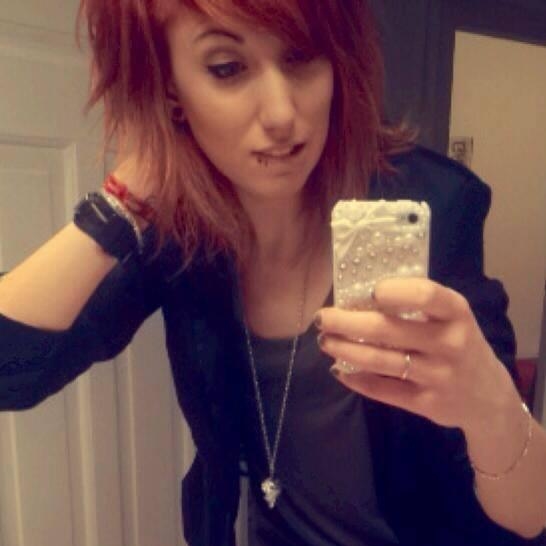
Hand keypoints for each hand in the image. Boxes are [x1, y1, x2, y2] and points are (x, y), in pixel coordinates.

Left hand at [315, 277, 520, 433]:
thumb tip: (360, 296)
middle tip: (322, 318)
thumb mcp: (451, 318)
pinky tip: (339, 370)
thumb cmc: (458, 343)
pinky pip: (383, 390)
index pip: (426, 295)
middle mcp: (449, 343)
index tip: (368, 291)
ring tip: (325, 341)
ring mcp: (439, 376)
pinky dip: (356, 379)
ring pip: (380, 361)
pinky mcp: (427, 403)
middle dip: (346, 323)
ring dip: (345, 349)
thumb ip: (418, 305)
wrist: (487, 396)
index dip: (394, 291)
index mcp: (456, 313)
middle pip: (388, 330)